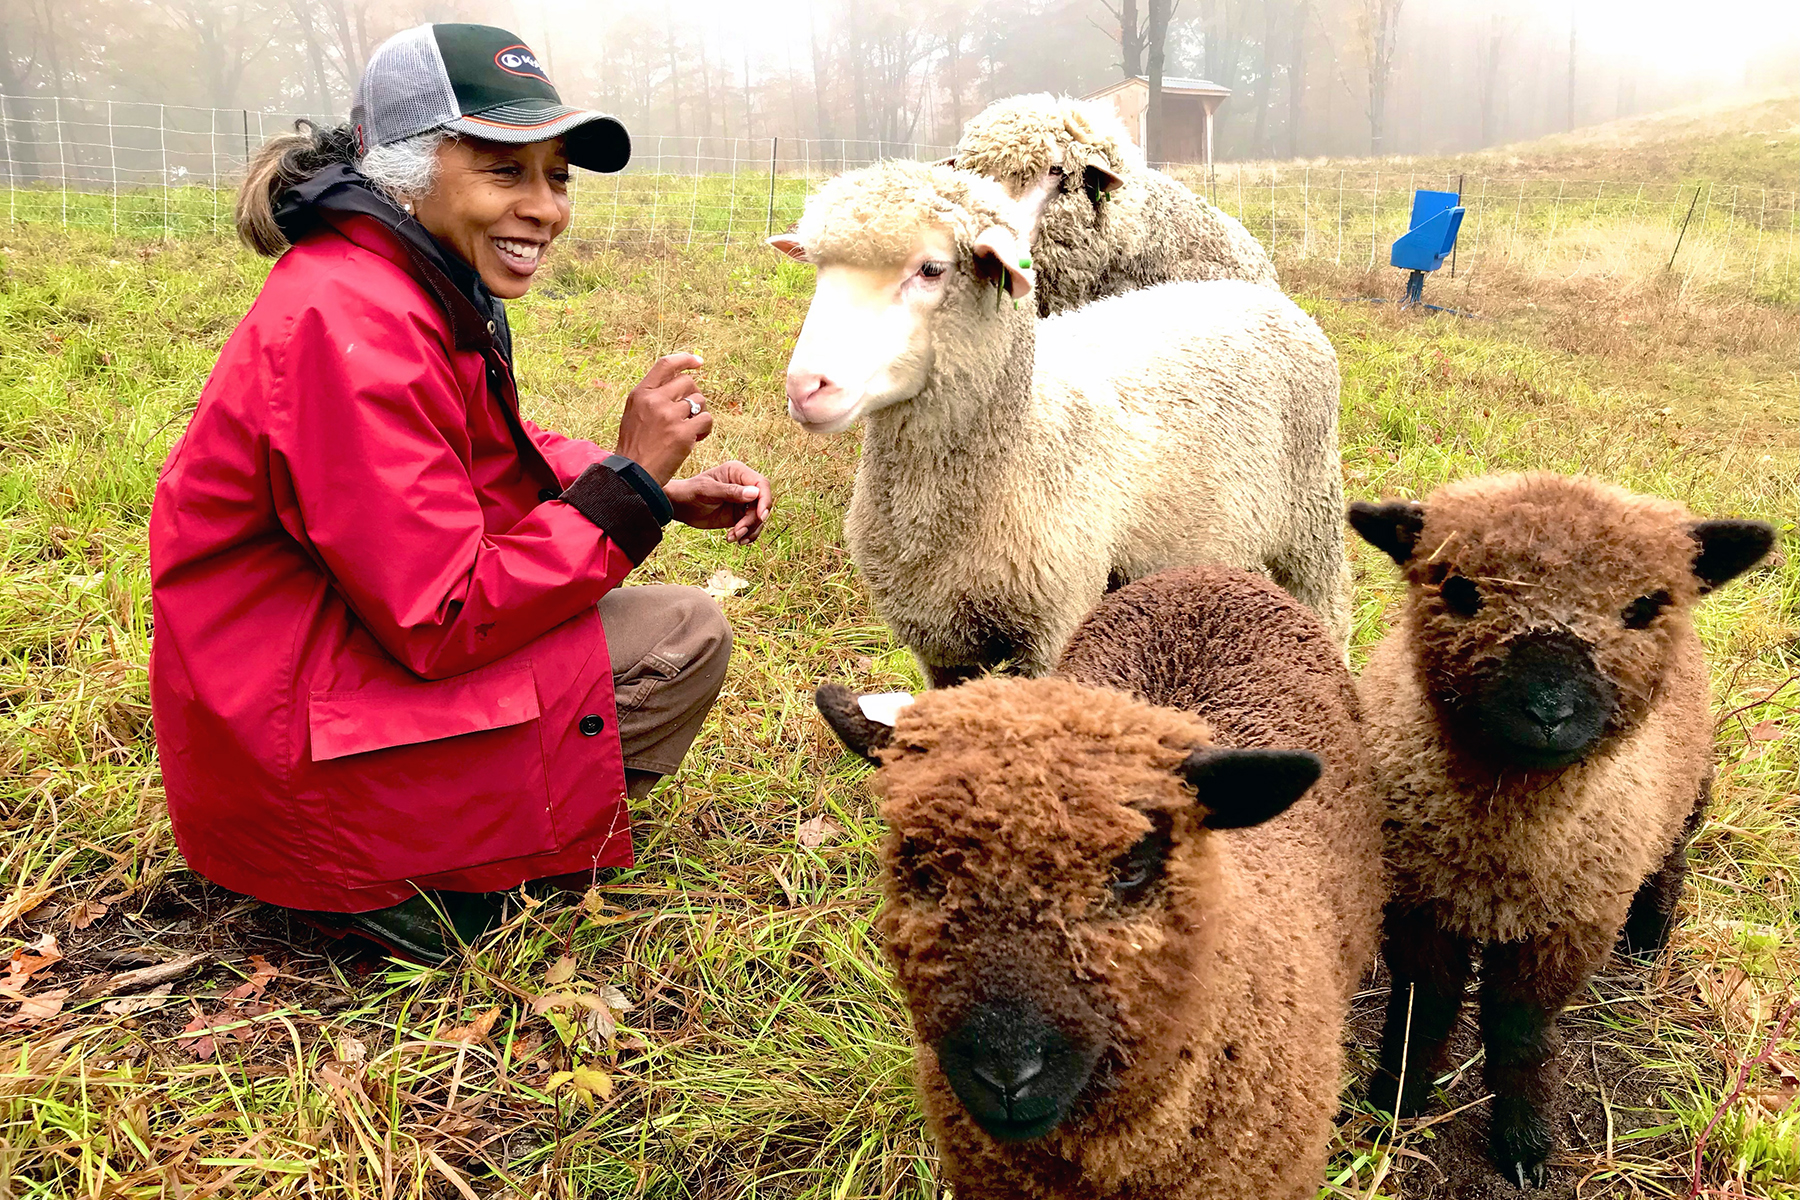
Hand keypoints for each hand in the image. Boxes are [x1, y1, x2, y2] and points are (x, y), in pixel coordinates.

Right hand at [614, 353, 711, 485]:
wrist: (633, 476)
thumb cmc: (636, 447)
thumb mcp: (635, 414)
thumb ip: (653, 397)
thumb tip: (681, 381)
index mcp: (640, 393)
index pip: (665, 365)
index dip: (685, 359)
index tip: (699, 362)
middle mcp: (654, 400)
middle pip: (688, 382)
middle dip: (695, 396)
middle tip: (690, 415)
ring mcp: (669, 416)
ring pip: (700, 401)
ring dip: (700, 414)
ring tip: (690, 430)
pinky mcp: (682, 433)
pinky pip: (707, 420)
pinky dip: (705, 430)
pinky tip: (696, 440)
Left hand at [665, 461, 774, 543]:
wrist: (680, 506)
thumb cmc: (690, 492)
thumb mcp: (708, 491)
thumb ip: (730, 492)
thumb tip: (755, 494)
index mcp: (738, 472)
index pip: (761, 484)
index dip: (765, 500)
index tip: (760, 516)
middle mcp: (744, 485)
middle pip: (762, 503)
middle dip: (753, 520)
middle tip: (738, 531)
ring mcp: (743, 501)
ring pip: (758, 517)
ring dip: (749, 530)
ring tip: (732, 537)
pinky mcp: (740, 515)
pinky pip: (752, 526)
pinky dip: (747, 535)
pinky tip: (735, 539)